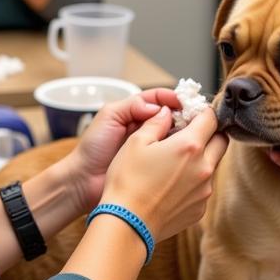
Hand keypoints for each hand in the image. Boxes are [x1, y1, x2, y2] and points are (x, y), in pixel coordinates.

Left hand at [62, 88, 182, 212]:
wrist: (84, 181)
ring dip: (184, 132)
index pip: (158, 99)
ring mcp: (150, 147)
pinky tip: (187, 151)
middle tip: (196, 117)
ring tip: (194, 133)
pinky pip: (171, 154)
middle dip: (183, 114)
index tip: (185, 102)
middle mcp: (143, 127)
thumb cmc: (92, 149)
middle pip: (169, 115)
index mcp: (133, 112)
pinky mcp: (154, 165)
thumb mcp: (108, 118)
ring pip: (173, 134)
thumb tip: (157, 106)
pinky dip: (180, 150)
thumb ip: (131, 106)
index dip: (172, 98)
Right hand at [99, 104, 228, 243]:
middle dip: (209, 134)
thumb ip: (156, 122)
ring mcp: (204, 191)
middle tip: (189, 135)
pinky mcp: (200, 209)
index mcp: (190, 146)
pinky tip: (172, 185)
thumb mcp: (136, 142)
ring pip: (213, 165)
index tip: (192, 114)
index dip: (202, 113)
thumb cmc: (128, 182)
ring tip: (176, 163)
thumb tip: (166, 112)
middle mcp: (204, 167)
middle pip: (221, 141)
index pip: (211, 118)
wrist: (127, 224)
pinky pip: (204, 188)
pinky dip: (194, 182)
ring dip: (202, 159)